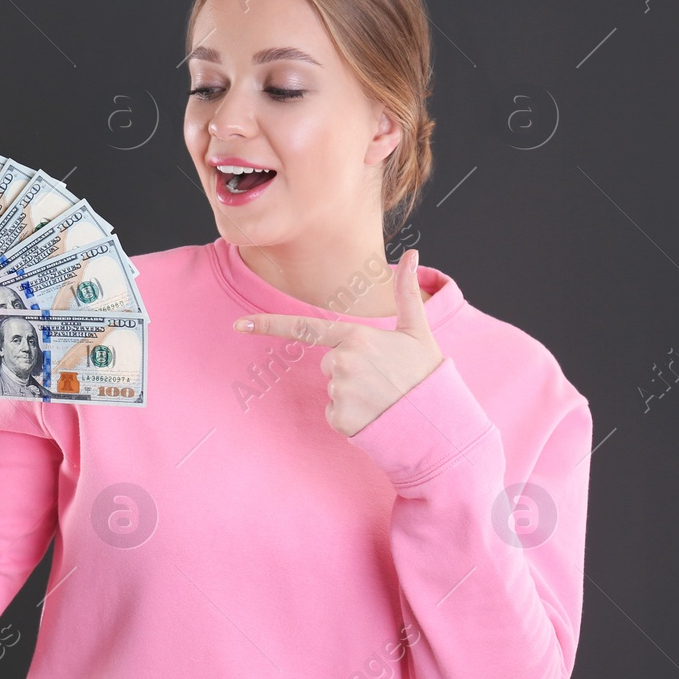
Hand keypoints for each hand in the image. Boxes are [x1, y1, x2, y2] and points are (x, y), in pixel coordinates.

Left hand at [231, 248, 443, 437]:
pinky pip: (334, 413)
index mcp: (356, 337)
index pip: (304, 328)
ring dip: (352, 394)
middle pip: (328, 362)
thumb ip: (407, 292)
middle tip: (383, 380)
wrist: (439, 425)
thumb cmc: (427, 375)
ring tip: (382, 398)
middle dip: (349, 371)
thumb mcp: (418, 331)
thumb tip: (411, 253)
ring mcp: (339, 391)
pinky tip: (374, 416)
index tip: (238, 324)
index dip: (268, 325)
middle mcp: (342, 362)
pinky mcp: (339, 418)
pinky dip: (351, 417)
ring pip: (332, 388)